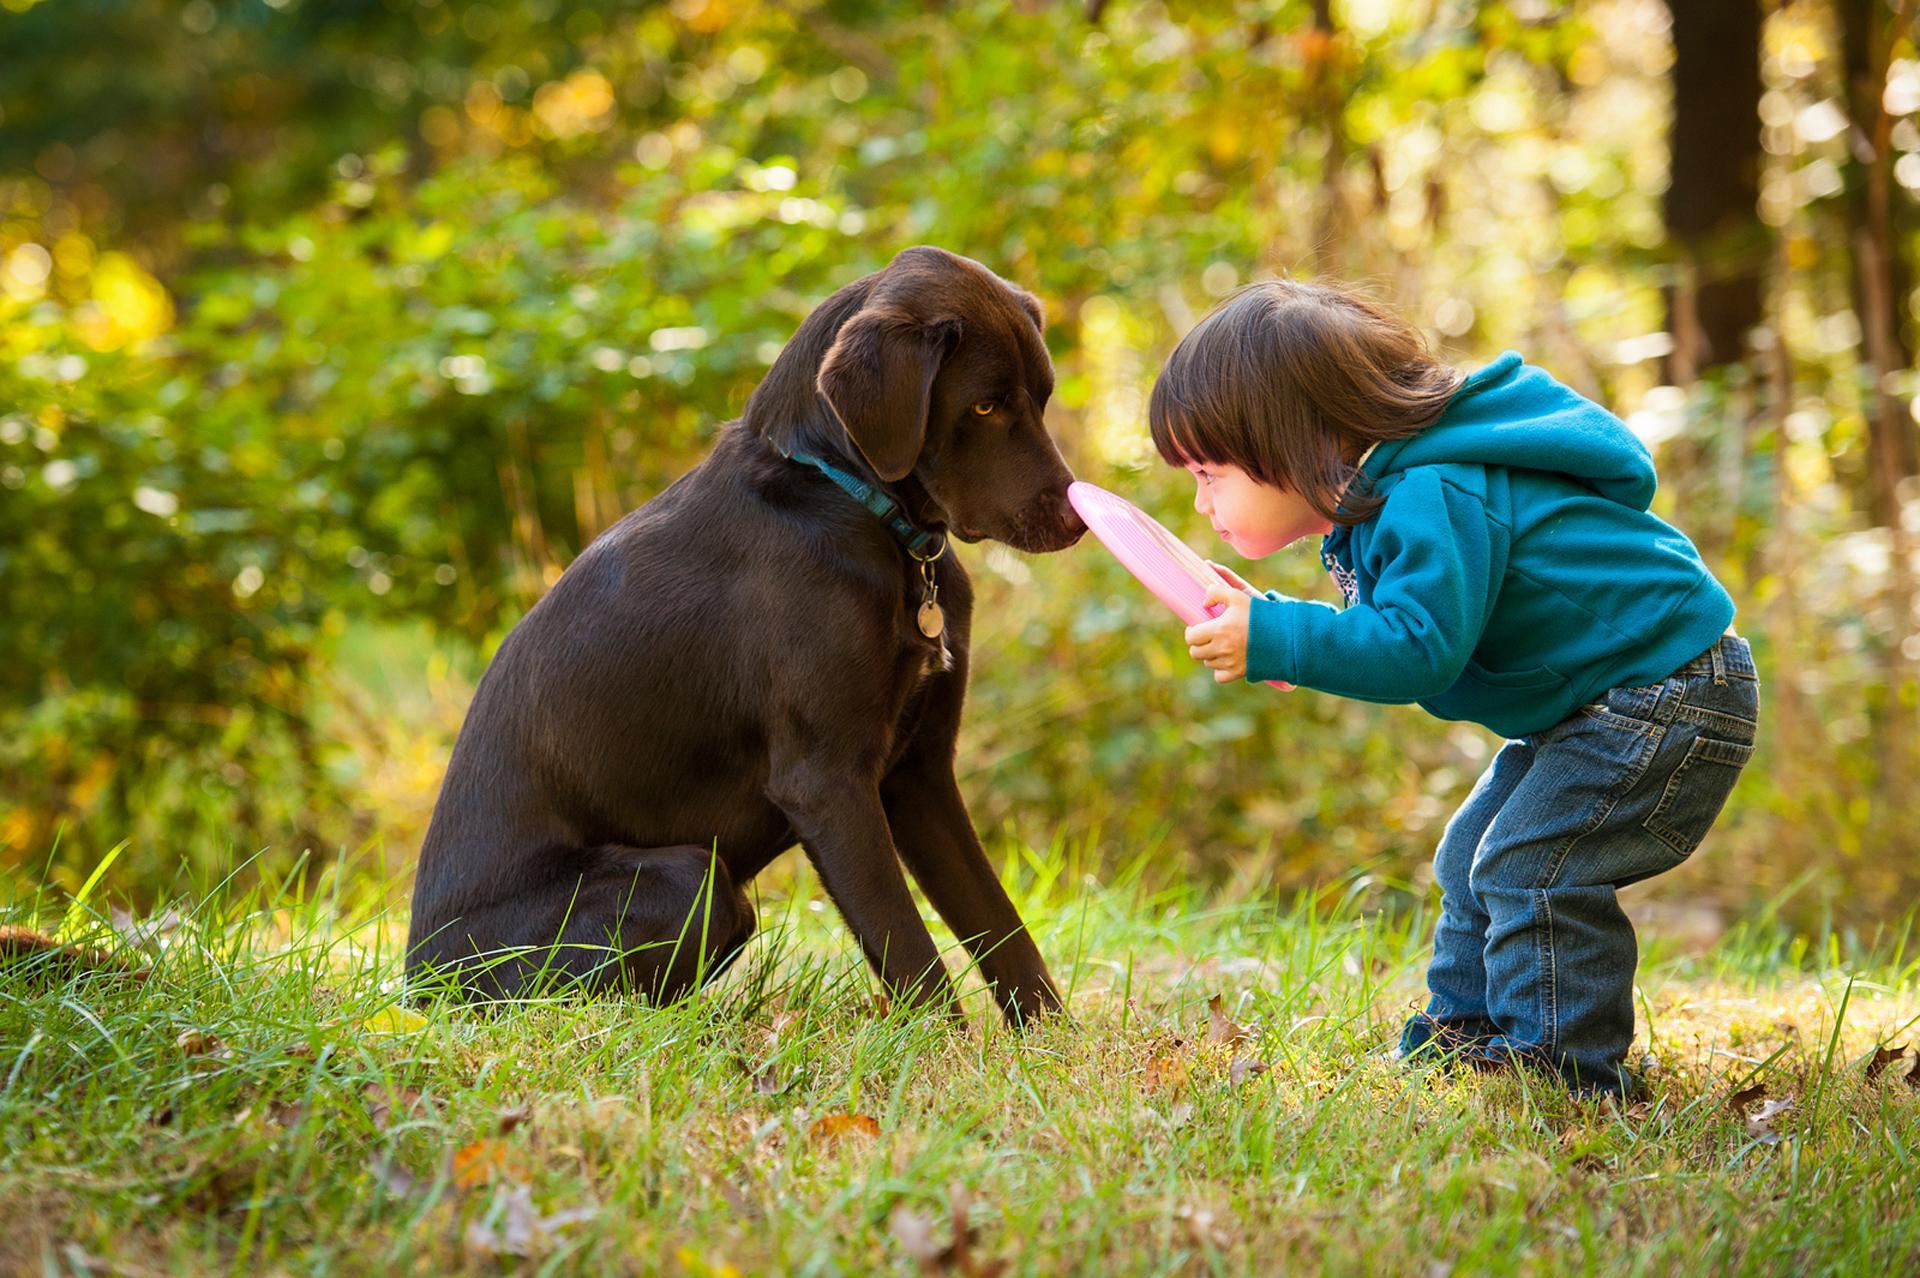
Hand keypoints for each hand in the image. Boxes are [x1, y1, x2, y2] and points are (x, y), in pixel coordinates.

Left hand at [1190, 562, 1294, 689]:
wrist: (1284, 636)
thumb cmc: (1260, 615)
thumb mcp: (1238, 596)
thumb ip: (1217, 593)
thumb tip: (1204, 603)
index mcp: (1218, 629)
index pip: (1191, 637)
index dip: (1191, 632)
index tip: (1197, 628)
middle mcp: (1221, 648)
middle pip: (1196, 652)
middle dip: (1198, 644)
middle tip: (1206, 637)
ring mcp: (1229, 662)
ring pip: (1208, 663)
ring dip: (1210, 655)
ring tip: (1221, 645)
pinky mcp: (1239, 673)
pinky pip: (1219, 676)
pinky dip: (1220, 670)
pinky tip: (1226, 660)